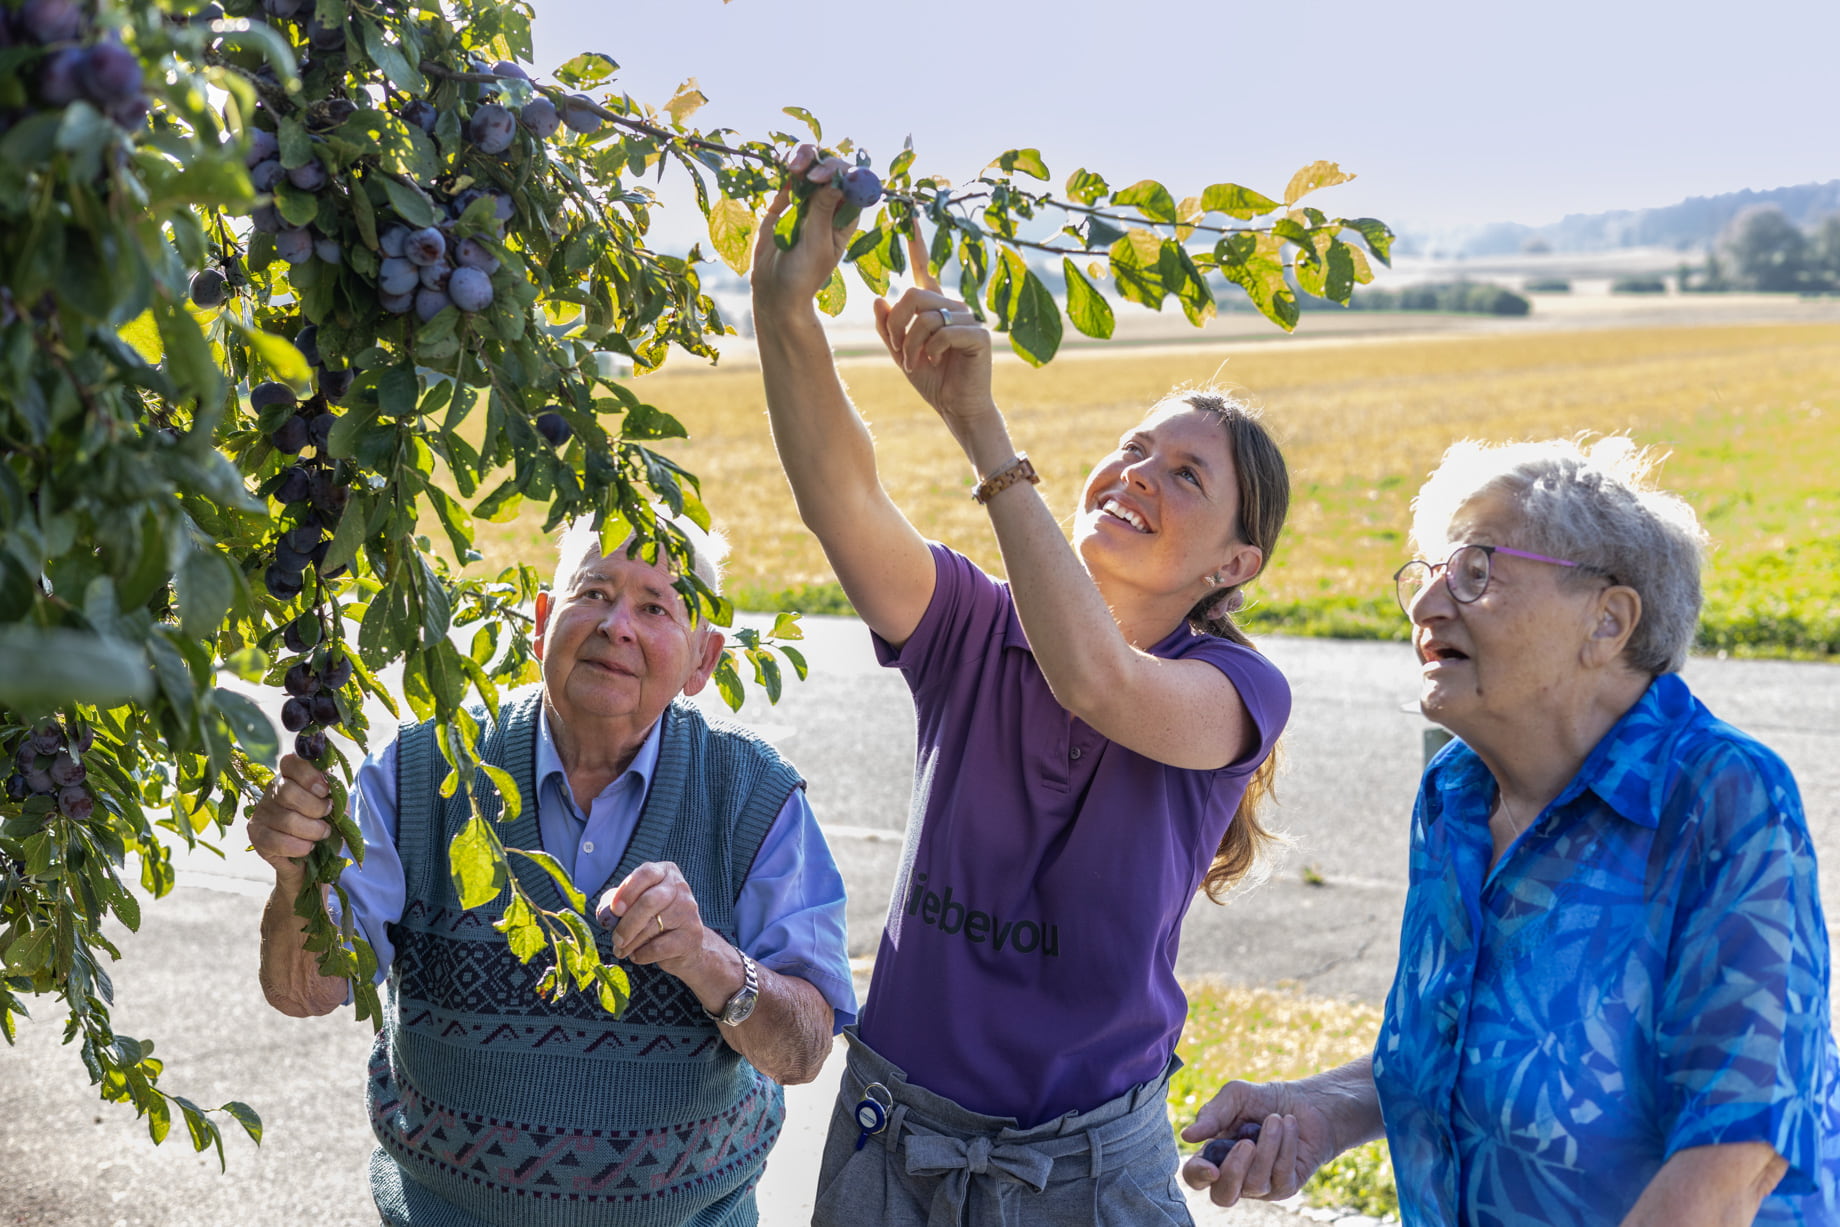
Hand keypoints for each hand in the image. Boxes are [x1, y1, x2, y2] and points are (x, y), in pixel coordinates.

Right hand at [247, 753, 333, 891]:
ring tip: (321, 834)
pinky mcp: (256, 835)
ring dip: (312, 830)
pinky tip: (308, 848)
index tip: (325, 790)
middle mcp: (272, 790)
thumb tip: (328, 785)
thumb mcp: (337, 804)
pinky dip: (299, 847)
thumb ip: (334, 791)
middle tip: (326, 815)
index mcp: (291, 776)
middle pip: (288, 792)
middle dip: (315, 807)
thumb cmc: (325, 824)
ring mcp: (261, 812)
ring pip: (286, 819)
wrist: (314, 859)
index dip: (309, 775)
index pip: (291, 762)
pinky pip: (277, 841)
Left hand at [596, 861, 737, 1006]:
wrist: (686, 944)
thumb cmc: (655, 919)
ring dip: (630, 943)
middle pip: (650, 901)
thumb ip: (619, 903)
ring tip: (621, 950)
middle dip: (627, 923)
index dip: (627, 891)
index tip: (614, 910)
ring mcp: (689, 911)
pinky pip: (658, 947)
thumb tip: (605, 914)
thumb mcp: (637, 904)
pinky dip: (642, 954)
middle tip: (616, 939)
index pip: (646, 873)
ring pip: (652, 927)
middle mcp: (680, 888)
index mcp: (666, 872)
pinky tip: (637, 955)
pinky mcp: (691, 935)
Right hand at [750, 145, 858, 313]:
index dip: (839, 172)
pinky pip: (789, 176)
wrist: (775, 289)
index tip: (820, 177)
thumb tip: (835, 181)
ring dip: (802, 158)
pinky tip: (783, 164)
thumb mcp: (816, 244)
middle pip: (831, 168)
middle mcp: (829, 204)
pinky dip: (787, 166)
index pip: (851, 183)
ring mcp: (807, 200)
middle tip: (800, 168)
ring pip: (810, 167)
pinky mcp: (785, 200)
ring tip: (791, 165)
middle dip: (819, 161)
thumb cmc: (804, 274)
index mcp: (845, 216)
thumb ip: (822, 211)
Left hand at [872, 228, 997, 446]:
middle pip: (914, 294)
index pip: (924, 272)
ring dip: (912, 343)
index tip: (910, 220)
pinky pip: (944, 331)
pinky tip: (937, 362)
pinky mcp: (979, 335)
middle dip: (898, 324)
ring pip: (926, 316)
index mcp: (935, 308)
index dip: (918, 246)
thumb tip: (878, 298)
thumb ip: (889, 328)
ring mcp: (968, 319)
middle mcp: (953, 308)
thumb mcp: (901, 353)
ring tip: (914, 362)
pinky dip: (932, 349)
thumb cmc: (932, 380)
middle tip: (898, 349)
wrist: (956, 408)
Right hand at [1179, 1079, 1339, 1205]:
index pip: (1196, 1177)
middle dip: (1234, 1172)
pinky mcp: (1286, 1186)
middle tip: (1247, 1143)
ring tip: (1275, 1119)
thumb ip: (1211, 1115)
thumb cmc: (1264, 1100)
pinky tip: (1289, 1124)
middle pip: (1223, 1196)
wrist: (1305, 1102)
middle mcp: (1235, 1177)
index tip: (1210, 1167)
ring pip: (1256, 1182)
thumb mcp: (1235, 1097)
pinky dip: (1286, 1145)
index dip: (1198, 1176)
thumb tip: (1187, 1136)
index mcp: (1214, 1156)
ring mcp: (1261, 1186)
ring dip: (1267, 1146)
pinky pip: (1281, 1175)